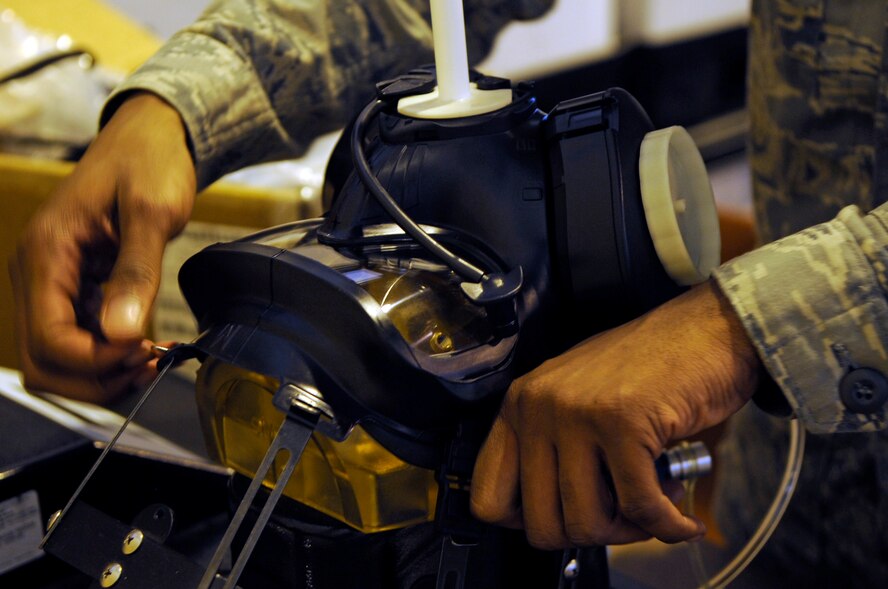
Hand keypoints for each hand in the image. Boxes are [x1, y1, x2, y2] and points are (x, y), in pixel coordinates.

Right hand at [10, 92, 195, 402]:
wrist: (149, 138)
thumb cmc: (148, 161)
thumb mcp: (151, 211)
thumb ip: (136, 272)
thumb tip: (122, 332)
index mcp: (45, 253)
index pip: (49, 339)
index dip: (96, 360)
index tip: (143, 350)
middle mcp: (36, 272)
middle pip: (43, 362)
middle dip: (95, 378)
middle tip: (147, 367)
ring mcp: (51, 282)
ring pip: (57, 357)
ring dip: (100, 372)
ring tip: (149, 360)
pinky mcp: (72, 285)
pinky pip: (77, 337)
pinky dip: (106, 352)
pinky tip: (143, 345)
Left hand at [470, 280, 759, 547]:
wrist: (709, 327)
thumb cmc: (651, 365)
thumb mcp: (580, 400)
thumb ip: (553, 449)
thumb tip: (545, 515)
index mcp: (520, 404)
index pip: (488, 497)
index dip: (530, 523)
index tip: (567, 519)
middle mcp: (539, 407)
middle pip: (541, 524)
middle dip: (590, 535)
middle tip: (624, 518)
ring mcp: (577, 413)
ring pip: (587, 522)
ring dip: (629, 531)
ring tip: (656, 503)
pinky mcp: (622, 423)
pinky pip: (638, 507)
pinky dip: (667, 526)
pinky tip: (682, 520)